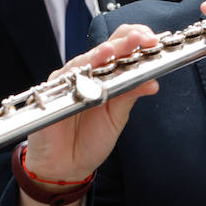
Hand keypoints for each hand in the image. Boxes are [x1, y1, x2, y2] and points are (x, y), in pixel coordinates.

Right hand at [22, 24, 160, 185]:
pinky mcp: (50, 93)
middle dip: (125, 40)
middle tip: (143, 38)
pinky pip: (65, 80)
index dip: (137, 39)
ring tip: (116, 50)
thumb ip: (130, 94)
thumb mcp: (117, 116)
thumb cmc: (90, 138)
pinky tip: (90, 70)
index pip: (121, 46)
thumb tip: (153, 82)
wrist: (66, 167)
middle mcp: (87, 72)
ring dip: (102, 53)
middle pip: (106, 47)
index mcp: (106, 74)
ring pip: (86, 59)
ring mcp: (68, 80)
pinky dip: (79, 74)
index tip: (155, 41)